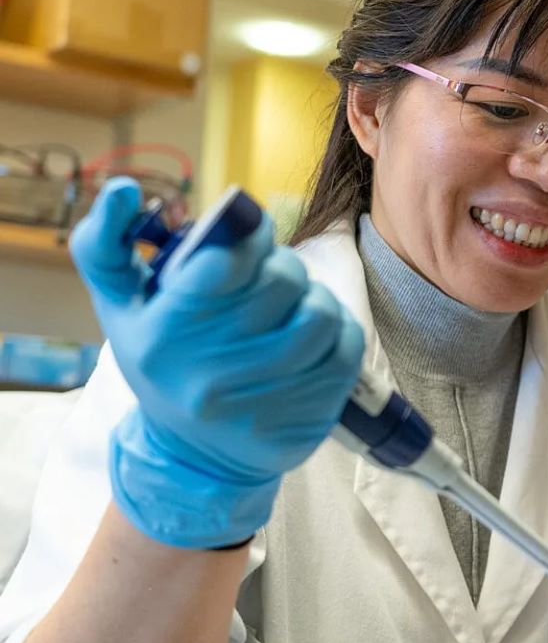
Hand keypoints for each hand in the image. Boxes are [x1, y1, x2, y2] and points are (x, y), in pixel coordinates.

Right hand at [70, 178, 364, 547]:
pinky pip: (346, 348)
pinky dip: (337, 329)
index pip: (224, 262)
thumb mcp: (121, 306)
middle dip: (281, 265)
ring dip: (313, 298)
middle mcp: (209, 374)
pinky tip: (313, 334)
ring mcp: (261, 403)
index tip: (245, 239)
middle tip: (270, 273)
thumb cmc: (160, 359)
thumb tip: (121, 188)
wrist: (192, 454)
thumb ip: (106, 243)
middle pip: (281, 283)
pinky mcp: (306, 420)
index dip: (247, 237)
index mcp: (161, 336)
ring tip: (292, 305)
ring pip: (320, 315)